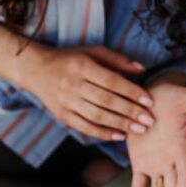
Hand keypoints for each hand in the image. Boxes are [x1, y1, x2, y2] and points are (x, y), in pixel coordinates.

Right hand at [22, 45, 155, 140]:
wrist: (36, 70)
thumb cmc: (69, 59)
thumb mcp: (92, 51)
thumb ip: (117, 60)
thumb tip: (142, 69)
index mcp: (82, 66)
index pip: (111, 81)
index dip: (131, 92)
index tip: (149, 101)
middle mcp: (73, 85)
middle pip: (106, 101)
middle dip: (130, 111)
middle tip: (149, 120)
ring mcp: (66, 102)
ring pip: (97, 116)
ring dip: (120, 124)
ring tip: (139, 130)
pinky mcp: (62, 115)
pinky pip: (84, 127)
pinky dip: (102, 133)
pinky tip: (119, 135)